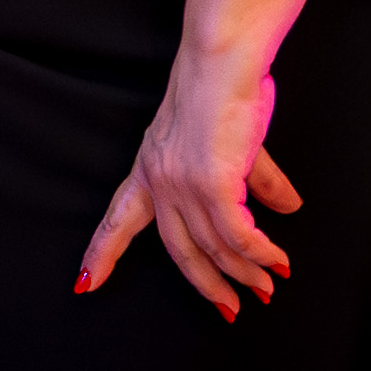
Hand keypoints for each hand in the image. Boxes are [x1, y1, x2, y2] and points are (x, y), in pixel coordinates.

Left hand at [77, 54, 298, 317]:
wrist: (222, 62)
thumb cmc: (226, 93)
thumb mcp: (233, 145)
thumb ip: (256, 182)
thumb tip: (286, 209)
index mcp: (148, 169)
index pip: (118, 219)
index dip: (103, 253)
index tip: (84, 282)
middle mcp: (159, 180)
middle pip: (177, 249)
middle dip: (205, 284)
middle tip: (230, 308)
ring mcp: (182, 183)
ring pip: (214, 245)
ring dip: (245, 272)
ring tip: (267, 287)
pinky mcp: (212, 182)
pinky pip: (237, 234)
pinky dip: (258, 252)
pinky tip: (275, 261)